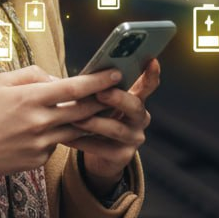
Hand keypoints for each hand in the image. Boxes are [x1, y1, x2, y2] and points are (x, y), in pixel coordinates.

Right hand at [0, 66, 125, 183]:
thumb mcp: (1, 82)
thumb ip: (32, 74)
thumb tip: (57, 78)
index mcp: (30, 98)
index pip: (74, 88)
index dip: (98, 80)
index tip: (115, 74)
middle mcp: (40, 122)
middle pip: (84, 110)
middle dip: (104, 100)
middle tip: (117, 92)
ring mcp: (41, 144)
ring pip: (76, 130)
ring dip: (90, 120)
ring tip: (98, 110)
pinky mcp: (39, 160)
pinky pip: (58, 144)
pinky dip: (59, 135)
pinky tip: (50, 131)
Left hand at [65, 59, 160, 193]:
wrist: (100, 156)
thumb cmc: (97, 119)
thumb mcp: (100, 103)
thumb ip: (98, 89)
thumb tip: (79, 74)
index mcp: (136, 100)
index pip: (148, 85)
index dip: (152, 74)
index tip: (152, 60)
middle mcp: (140, 119)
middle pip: (134, 106)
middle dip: (117, 98)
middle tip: (100, 92)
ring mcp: (134, 138)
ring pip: (116, 129)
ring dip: (94, 122)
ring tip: (73, 118)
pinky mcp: (122, 157)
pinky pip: (101, 148)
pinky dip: (82, 142)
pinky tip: (65, 137)